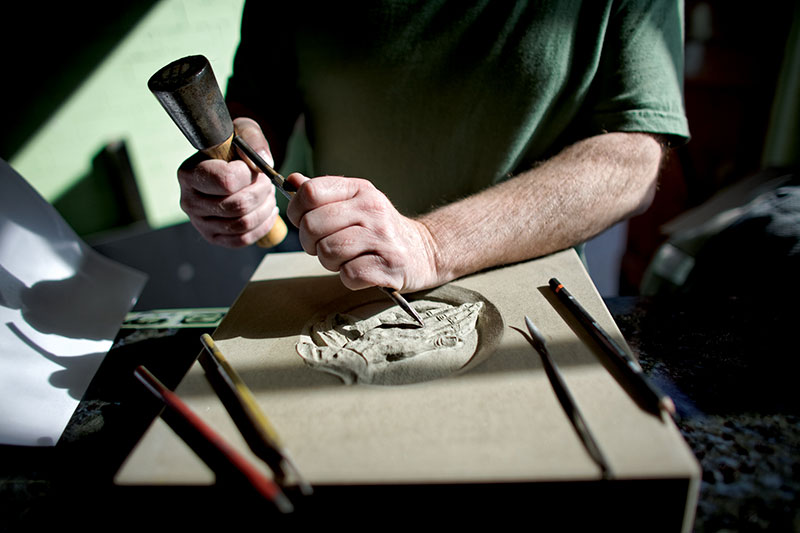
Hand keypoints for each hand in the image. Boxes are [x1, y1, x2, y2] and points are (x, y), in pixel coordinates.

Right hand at [176, 117, 278, 246]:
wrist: (228, 165)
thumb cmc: (233, 147)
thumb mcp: (242, 131)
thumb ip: (252, 139)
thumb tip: (263, 162)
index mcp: (189, 174)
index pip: (226, 182)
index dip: (248, 175)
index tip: (253, 167)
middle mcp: (189, 201)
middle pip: (237, 206)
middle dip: (261, 192)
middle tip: (267, 182)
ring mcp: (200, 222)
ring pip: (242, 224)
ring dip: (264, 208)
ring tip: (268, 194)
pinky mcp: (213, 237)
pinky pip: (242, 239)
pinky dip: (262, 226)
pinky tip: (268, 211)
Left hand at [285, 174, 440, 291]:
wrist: (425, 251)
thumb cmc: (380, 229)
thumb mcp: (356, 203)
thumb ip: (324, 194)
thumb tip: (292, 180)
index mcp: (360, 189)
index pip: (310, 192)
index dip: (297, 211)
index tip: (305, 222)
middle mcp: (372, 209)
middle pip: (312, 225)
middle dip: (310, 243)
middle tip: (325, 246)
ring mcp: (383, 238)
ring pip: (328, 251)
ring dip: (329, 262)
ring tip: (344, 259)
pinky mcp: (389, 266)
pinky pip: (348, 274)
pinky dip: (348, 278)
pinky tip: (360, 271)